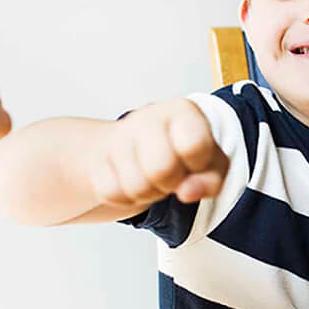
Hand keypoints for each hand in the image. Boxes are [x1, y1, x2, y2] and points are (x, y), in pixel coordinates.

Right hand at [91, 98, 229, 208]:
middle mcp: (148, 116)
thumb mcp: (211, 164)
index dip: (197, 165)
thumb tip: (189, 192)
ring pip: (135, 187)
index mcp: (183, 111)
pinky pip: (112, 194)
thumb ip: (210, 180)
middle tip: (172, 176)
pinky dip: (126, 197)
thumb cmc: (183, 151)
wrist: (143, 145)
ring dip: (148, 194)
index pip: (193, 145)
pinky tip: (133, 180)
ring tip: (153, 178)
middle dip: (170, 183)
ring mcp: (119, 135)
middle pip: (161, 170)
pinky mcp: (97, 157)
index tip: (195, 162)